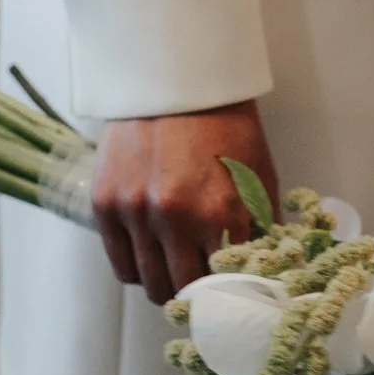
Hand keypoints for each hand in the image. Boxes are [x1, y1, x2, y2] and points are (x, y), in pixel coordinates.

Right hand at [91, 100, 279, 303]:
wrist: (174, 80)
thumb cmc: (225, 127)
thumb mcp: (259, 177)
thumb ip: (261, 227)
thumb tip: (267, 270)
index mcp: (221, 212)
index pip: (228, 283)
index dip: (233, 292)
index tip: (235, 294)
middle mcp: (176, 218)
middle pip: (187, 290)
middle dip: (200, 294)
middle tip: (206, 288)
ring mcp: (136, 212)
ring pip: (151, 284)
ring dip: (167, 286)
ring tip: (177, 275)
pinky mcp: (106, 204)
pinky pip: (121, 264)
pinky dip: (138, 269)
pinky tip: (152, 259)